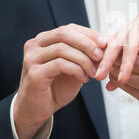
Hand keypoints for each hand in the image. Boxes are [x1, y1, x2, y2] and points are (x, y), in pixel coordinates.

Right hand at [14, 23, 106, 138]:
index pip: (69, 28)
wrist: (38, 110)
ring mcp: (32, 58)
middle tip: (101, 55)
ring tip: (95, 72)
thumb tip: (107, 42)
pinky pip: (60, 64)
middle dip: (87, 43)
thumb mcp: (74, 66)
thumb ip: (84, 54)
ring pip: (63, 49)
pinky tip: (84, 79)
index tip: (106, 43)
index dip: (89, 34)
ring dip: (84, 60)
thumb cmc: (57, 87)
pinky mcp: (34, 73)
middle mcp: (34, 45)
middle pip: (64, 34)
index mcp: (44, 40)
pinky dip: (76, 70)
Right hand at [95, 9, 138, 82]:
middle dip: (107, 60)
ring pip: (119, 45)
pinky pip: (125, 49)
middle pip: (118, 42)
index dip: (124, 63)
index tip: (120, 79)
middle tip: (98, 76)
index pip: (129, 43)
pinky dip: (119, 61)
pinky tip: (113, 74)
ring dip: (110, 61)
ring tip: (102, 78)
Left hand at [106, 47, 138, 123]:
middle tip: (103, 57)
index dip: (126, 45)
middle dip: (118, 60)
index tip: (110, 44)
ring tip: (107, 69)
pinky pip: (135, 90)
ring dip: (117, 73)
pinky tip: (114, 81)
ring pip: (135, 77)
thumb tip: (116, 39)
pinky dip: (121, 85)